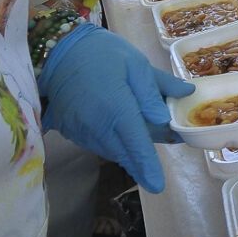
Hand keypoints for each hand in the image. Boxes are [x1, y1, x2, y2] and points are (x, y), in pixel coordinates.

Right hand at [37, 23, 193, 193]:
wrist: (58, 50)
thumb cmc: (101, 53)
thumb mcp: (135, 63)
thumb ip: (156, 88)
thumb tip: (179, 103)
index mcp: (116, 108)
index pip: (136, 145)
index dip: (147, 167)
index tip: (157, 186)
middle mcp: (96, 126)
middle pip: (125, 153)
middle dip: (144, 160)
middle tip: (166, 149)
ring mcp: (80, 131)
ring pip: (112, 151)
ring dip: (129, 150)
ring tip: (147, 135)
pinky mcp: (70, 131)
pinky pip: (97, 144)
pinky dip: (113, 142)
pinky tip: (122, 130)